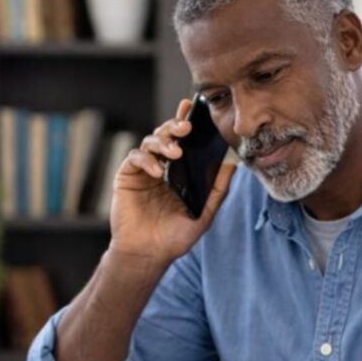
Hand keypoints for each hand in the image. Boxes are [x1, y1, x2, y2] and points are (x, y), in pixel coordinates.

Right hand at [109, 99, 235, 263]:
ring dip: (163, 142)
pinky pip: (136, 157)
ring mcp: (143, 171)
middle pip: (166, 134)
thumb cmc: (174, 238)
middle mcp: (161, 166)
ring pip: (150, 141)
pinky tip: (158, 171)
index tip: (193, 105)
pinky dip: (147, 159)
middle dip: (176, 125)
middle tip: (187, 128)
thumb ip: (217, 190)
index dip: (186, 120)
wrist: (147, 255)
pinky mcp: (127, 176)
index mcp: (179, 171)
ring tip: (176, 153)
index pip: (184, 140)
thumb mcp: (203, 214)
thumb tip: (234, 165)